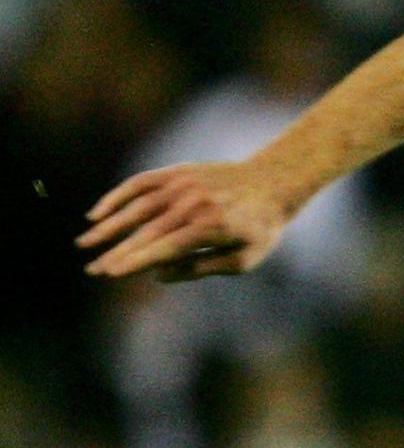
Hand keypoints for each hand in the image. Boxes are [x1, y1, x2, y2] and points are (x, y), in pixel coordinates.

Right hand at [80, 160, 292, 281]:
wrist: (274, 181)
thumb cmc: (260, 228)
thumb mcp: (243, 259)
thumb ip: (202, 268)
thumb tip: (159, 275)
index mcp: (210, 228)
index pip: (164, 248)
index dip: (135, 262)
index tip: (111, 274)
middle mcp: (193, 205)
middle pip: (145, 232)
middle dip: (115, 253)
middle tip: (91, 270)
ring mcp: (183, 185)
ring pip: (136, 208)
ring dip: (108, 226)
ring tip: (85, 244)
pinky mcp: (176, 172)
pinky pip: (139, 183)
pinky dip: (116, 197)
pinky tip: (96, 213)